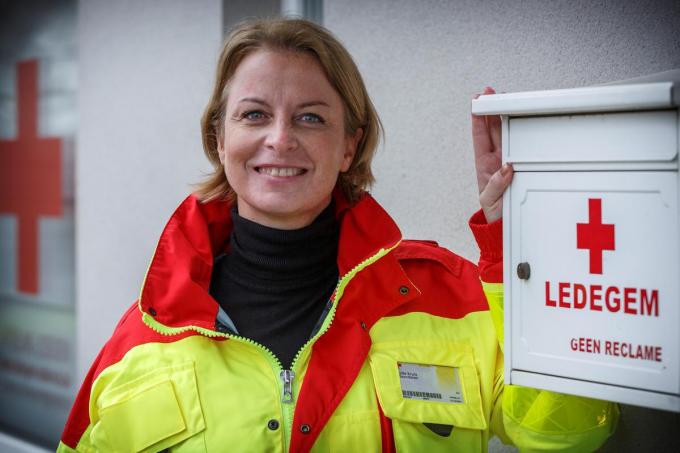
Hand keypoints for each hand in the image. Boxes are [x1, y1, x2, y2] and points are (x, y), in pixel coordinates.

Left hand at [471, 87, 512, 222]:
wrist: (506, 226)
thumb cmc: (495, 212)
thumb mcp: (489, 200)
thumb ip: (496, 185)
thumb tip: (507, 167)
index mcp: (484, 164)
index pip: (480, 136)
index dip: (477, 118)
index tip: (477, 101)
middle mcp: (498, 159)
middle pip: (495, 128)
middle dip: (493, 110)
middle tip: (493, 93)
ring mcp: (511, 160)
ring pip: (509, 132)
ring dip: (507, 116)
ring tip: (507, 99)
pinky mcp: (524, 165)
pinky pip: (524, 145)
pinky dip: (524, 132)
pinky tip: (524, 118)